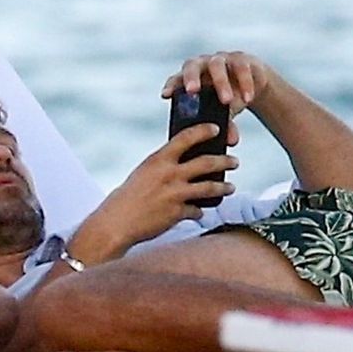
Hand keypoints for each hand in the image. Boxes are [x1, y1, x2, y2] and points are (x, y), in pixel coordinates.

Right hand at [72, 124, 238, 262]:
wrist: (117, 223)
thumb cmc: (127, 197)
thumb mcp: (143, 173)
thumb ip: (163, 167)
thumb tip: (181, 164)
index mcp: (159, 160)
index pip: (186, 138)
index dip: (204, 131)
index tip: (216, 128)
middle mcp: (170, 174)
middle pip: (207, 163)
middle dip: (225, 161)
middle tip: (235, 161)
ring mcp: (176, 194)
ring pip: (210, 187)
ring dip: (224, 187)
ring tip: (231, 187)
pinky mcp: (178, 213)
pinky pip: (197, 210)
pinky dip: (199, 211)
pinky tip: (200, 212)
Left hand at [163, 50, 277, 123]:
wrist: (253, 85)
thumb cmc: (229, 99)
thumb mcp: (224, 112)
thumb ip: (225, 125)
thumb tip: (231, 141)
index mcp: (192, 78)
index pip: (177, 79)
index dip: (171, 86)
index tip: (165, 95)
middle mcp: (204, 65)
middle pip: (192, 66)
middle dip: (191, 78)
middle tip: (192, 91)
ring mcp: (223, 59)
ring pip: (217, 65)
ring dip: (220, 83)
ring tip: (227, 101)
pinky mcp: (243, 59)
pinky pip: (242, 67)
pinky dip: (244, 83)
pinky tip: (247, 98)